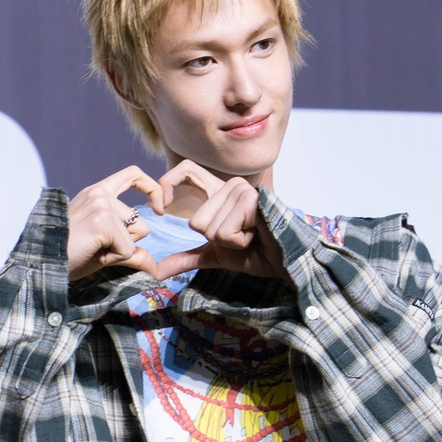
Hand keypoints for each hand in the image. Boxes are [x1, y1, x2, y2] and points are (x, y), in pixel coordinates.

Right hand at [67, 166, 164, 280]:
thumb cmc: (69, 257)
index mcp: (96, 192)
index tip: (160, 208)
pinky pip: (127, 249)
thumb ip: (129, 250)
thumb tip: (154, 266)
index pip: (133, 174)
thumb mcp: (103, 248)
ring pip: (136, 236)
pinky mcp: (102, 221)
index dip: (152, 188)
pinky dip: (114, 259)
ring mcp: (101, 205)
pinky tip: (93, 255)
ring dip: (119, 252)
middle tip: (96, 248)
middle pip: (141, 222)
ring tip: (92, 250)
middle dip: (126, 244)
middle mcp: (99, 193)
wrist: (44, 265)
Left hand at [156, 161, 291, 284]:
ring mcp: (242, 190)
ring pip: (211, 228)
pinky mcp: (251, 200)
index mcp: (220, 191)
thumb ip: (188, 258)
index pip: (184, 170)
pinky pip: (225, 231)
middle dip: (217, 239)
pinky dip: (239, 241)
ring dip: (230, 242)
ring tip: (250, 235)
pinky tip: (256, 235)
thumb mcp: (215, 255)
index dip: (167, 184)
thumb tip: (158, 270)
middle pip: (197, 222)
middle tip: (241, 236)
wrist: (283, 262)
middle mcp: (231, 185)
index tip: (160, 207)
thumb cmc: (255, 253)